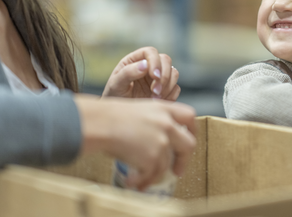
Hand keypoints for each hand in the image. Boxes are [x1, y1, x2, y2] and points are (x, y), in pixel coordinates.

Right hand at [74, 95, 196, 190]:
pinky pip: (153, 174)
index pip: (189, 116)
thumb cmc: (110, 117)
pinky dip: (144, 181)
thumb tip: (163, 140)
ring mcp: (161, 141)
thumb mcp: (139, 110)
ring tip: (141, 179)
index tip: (188, 140)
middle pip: (189, 144)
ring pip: (166, 164)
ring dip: (154, 175)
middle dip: (184, 160)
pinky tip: (134, 182)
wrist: (99, 124)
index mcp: (164, 108)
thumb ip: (156, 121)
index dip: (192, 129)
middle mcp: (167, 124)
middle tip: (177, 170)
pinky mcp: (152, 157)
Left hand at [102, 47, 180, 100]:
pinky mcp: (165, 90)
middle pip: (166, 60)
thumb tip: (144, 64)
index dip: (155, 62)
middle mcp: (149, 66)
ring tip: (155, 99)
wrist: (120, 115)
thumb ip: (128, 73)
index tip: (154, 76)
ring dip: (167, 86)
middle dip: (164, 76)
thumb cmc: (114, 96)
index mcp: (135, 60)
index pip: (151, 52)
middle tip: (155, 92)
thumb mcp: (115, 84)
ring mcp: (158, 77)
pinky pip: (176, 88)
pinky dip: (170, 95)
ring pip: (174, 73)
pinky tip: (158, 102)